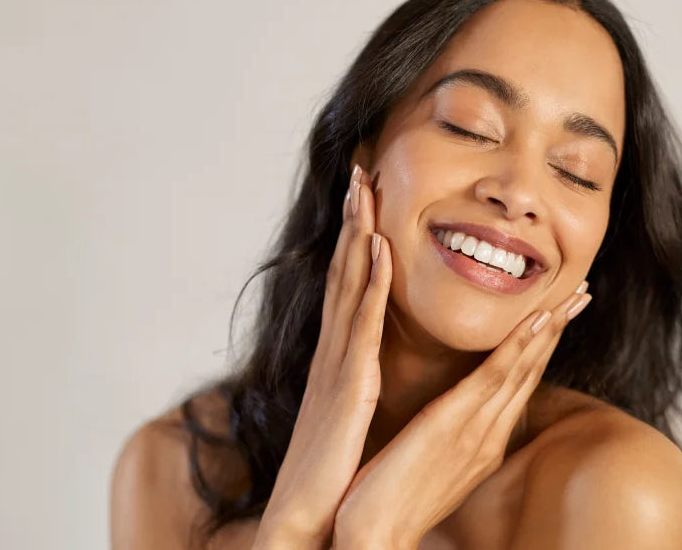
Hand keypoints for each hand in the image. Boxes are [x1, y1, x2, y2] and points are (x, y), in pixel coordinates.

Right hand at [252, 164, 392, 548]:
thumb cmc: (330, 472)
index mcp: (339, 359)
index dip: (356, 240)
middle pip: (344, 271)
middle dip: (352, 219)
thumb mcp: (345, 415)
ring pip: (349, 285)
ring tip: (365, 187)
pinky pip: (362, 324)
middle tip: (360, 170)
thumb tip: (366, 364)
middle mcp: (334, 351)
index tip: (367, 200)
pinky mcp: (348, 385)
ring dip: (358, 232)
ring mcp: (337, 364)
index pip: (349, 286)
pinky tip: (379, 246)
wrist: (306, 518)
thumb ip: (354, 382)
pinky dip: (370, 282)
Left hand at [330, 284, 591, 548]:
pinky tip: (536, 322)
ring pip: (521, 370)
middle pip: (530, 374)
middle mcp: (488, 435)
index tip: (556, 315)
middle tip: (581, 296)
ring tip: (571, 298)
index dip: (540, 348)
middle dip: (557, 333)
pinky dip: (517, 348)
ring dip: (548, 331)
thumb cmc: (394, 495)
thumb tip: (449, 412)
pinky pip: (493, 378)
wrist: (376, 531)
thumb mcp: (429, 460)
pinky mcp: (454, 425)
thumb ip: (447, 434)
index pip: (517, 386)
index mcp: (482, 442)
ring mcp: (476, 431)